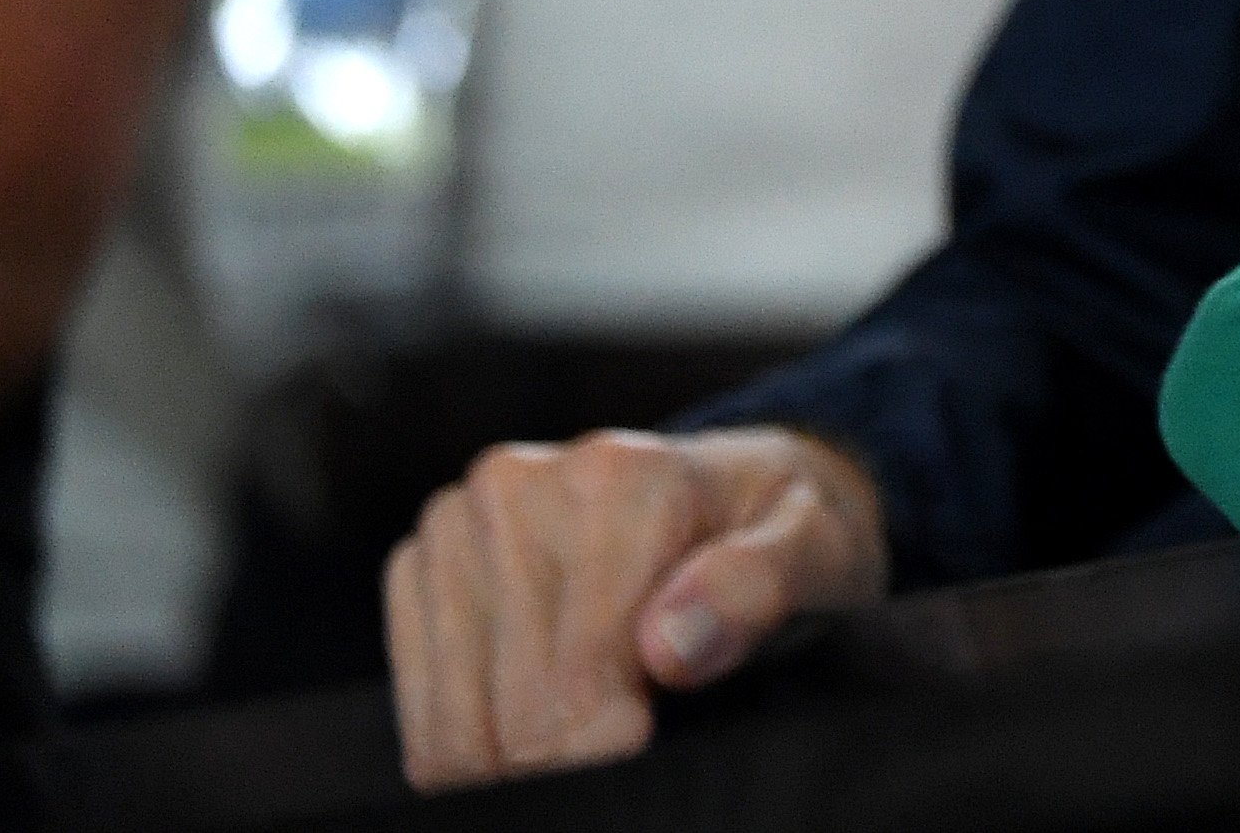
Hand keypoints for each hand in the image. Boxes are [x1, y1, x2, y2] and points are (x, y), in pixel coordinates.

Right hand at [383, 425, 887, 789]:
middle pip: (508, 714)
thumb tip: (671, 644)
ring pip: (452, 728)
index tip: (648, 742)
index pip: (574, 683)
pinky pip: (421, 714)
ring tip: (595, 725)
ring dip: (517, 760)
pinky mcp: (420, 564)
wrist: (735, 484)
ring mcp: (458, 522)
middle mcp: (519, 486)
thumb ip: (760, 586)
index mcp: (617, 478)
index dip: (612, 746)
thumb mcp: (819, 549)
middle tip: (628, 743)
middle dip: (566, 759)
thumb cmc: (782, 529)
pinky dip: (474, 743)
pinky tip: (543, 713)